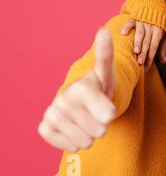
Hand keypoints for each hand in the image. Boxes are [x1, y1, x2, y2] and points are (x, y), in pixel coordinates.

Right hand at [38, 28, 116, 151]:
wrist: (80, 99)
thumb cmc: (98, 86)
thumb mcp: (107, 72)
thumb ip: (106, 55)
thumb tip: (103, 30)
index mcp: (82, 88)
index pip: (108, 116)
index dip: (111, 115)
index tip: (108, 107)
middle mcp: (64, 99)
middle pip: (99, 132)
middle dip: (101, 126)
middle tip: (96, 113)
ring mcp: (53, 114)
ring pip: (85, 142)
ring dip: (90, 135)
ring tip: (86, 120)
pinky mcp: (44, 127)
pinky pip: (68, 145)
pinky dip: (75, 142)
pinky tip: (74, 128)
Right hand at [121, 19, 165, 70]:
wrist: (156, 5)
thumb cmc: (160, 23)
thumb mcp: (165, 34)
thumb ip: (163, 48)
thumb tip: (164, 62)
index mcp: (159, 32)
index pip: (154, 47)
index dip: (150, 57)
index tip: (146, 67)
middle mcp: (151, 27)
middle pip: (147, 42)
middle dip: (143, 53)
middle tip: (140, 62)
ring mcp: (142, 22)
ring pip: (139, 33)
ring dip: (137, 42)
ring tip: (135, 51)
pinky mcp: (134, 17)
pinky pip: (130, 22)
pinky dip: (127, 27)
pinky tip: (123, 33)